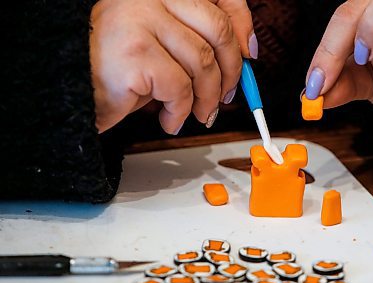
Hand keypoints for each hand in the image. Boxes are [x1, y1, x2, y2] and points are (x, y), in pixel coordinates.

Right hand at [90, 0, 255, 133]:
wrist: (70, 87)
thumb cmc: (120, 68)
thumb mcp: (166, 45)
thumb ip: (198, 39)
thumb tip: (244, 53)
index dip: (242, 24)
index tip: (249, 52)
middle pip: (218, 31)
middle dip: (231, 72)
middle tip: (226, 96)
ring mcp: (140, 19)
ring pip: (203, 62)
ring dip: (207, 98)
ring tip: (198, 114)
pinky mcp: (135, 53)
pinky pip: (180, 88)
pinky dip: (182, 112)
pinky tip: (170, 119)